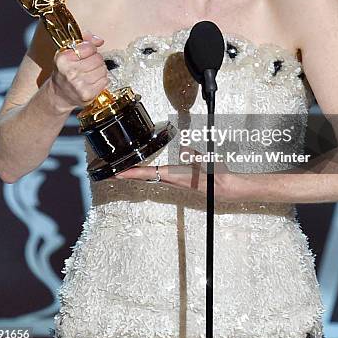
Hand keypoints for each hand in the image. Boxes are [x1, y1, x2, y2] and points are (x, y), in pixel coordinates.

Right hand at [49, 31, 108, 112]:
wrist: (59, 95)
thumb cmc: (64, 73)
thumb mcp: (68, 53)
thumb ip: (84, 40)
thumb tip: (99, 40)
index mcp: (63, 59)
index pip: (89, 47)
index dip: (90, 49)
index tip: (85, 54)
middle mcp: (70, 72)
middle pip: (98, 58)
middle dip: (95, 61)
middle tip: (87, 66)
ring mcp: (79, 84)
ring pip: (103, 69)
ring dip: (99, 71)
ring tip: (89, 74)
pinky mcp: (88, 93)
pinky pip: (105, 80)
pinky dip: (101, 81)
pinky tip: (92, 82)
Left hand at [113, 163, 233, 202]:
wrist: (225, 189)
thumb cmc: (216, 177)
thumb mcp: (207, 163)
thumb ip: (195, 156)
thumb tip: (184, 149)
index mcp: (175, 175)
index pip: (149, 174)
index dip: (133, 173)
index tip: (118, 174)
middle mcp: (172, 180)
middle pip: (145, 177)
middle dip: (128, 175)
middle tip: (111, 173)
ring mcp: (174, 181)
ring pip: (150, 178)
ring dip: (136, 175)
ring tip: (122, 172)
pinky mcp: (178, 180)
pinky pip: (158, 177)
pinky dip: (147, 174)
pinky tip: (144, 172)